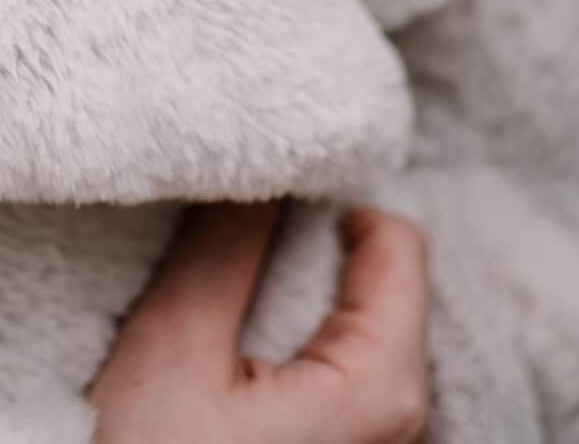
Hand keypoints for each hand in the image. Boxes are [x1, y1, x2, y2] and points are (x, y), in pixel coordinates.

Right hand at [87, 200, 430, 442]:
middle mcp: (403, 427)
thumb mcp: (175, 347)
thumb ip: (227, 244)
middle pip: (376, 284)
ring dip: (287, 305)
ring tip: (217, 320)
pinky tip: (229, 369)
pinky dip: (286, 351)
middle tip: (223, 258)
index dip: (324, 203)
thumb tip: (262, 161)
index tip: (255, 198)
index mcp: (385, 389)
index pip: (395, 241)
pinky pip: (332, 376)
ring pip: (351, 330)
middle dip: (302, 256)